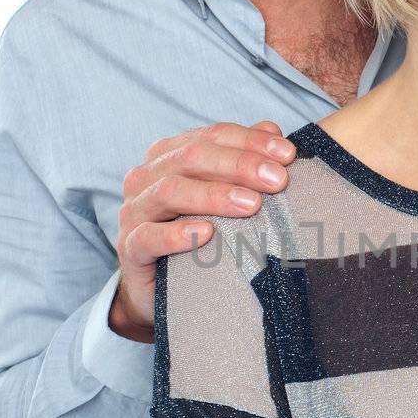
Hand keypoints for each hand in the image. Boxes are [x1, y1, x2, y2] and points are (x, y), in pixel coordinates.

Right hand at [109, 119, 296, 337]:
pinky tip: (206, 234)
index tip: (288, 155)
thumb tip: (272, 129)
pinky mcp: (129, 248)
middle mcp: (146, 177)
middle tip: (277, 180)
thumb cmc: (196, 235)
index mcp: (168, 155)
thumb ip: (242, 161)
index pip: (212, 137)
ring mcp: (134, 212)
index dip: (251, 141)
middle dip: (240, 165)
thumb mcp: (221, 196)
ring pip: (169, 191)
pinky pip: (148, 237)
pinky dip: (177, 233)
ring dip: (214, 195)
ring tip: (251, 204)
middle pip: (192, 157)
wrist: (158, 288)